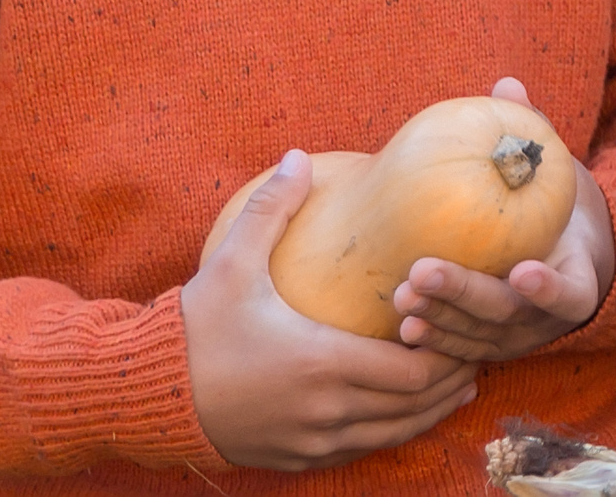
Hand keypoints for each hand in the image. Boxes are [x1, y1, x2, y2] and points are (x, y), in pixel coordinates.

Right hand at [183, 150, 479, 469]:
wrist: (141, 396)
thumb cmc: (191, 330)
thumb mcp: (230, 263)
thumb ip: (271, 209)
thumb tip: (298, 156)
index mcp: (322, 363)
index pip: (414, 371)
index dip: (449, 353)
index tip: (467, 328)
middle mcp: (325, 411)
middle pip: (414, 405)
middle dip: (450, 380)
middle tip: (474, 350)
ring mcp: (310, 442)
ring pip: (392, 434)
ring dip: (428, 410)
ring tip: (456, 382)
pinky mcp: (294, 460)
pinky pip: (359, 451)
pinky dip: (389, 431)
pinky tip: (402, 411)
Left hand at [391, 78, 614, 361]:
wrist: (565, 262)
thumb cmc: (558, 210)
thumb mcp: (557, 177)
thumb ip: (534, 136)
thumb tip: (507, 85)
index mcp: (576, 282)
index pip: (569, 294)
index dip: (549, 288)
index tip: (523, 270)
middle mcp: (545, 320)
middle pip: (507, 315)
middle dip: (465, 295)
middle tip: (423, 270)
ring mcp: (513, 340)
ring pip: (476, 337)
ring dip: (439, 316)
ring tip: (401, 293)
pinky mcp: (485, 348)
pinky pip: (458, 349)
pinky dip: (433, 338)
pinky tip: (400, 322)